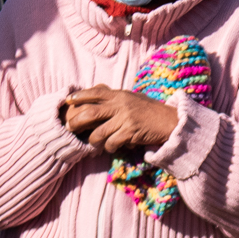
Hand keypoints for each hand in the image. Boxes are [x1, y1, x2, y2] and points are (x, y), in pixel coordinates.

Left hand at [60, 85, 179, 155]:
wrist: (170, 121)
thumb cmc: (150, 110)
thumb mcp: (132, 98)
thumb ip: (116, 96)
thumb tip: (98, 90)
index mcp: (120, 95)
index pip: (95, 92)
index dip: (79, 96)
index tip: (68, 100)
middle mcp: (121, 105)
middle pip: (90, 113)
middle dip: (77, 122)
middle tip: (70, 128)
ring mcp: (125, 119)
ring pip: (99, 132)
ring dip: (94, 140)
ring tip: (94, 143)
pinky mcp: (131, 132)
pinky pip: (112, 142)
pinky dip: (110, 147)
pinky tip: (112, 148)